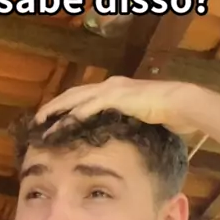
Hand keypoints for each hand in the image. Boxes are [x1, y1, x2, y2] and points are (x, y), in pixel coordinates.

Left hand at [35, 76, 197, 135]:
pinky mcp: (115, 97)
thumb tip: (121, 133)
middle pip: (73, 94)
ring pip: (75, 99)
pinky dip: (73, 115)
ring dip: (57, 110)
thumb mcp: (142, 116)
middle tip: (37, 119)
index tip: (52, 117)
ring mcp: (112, 89)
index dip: (66, 105)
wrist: (182, 104)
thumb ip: (128, 120)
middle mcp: (110, 86)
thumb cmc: (168, 112)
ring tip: (41, 122)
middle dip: (54, 106)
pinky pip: (88, 107)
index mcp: (115, 90)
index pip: (83, 96)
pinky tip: (61, 124)